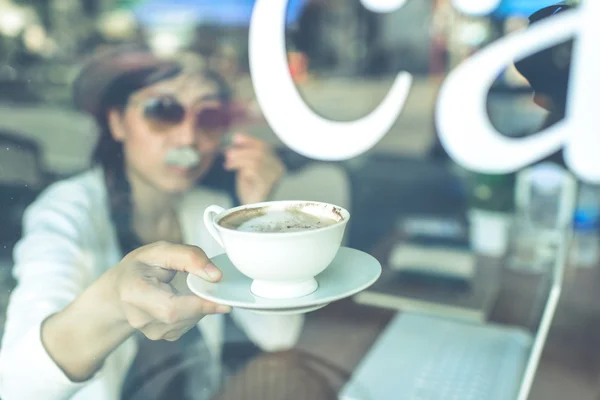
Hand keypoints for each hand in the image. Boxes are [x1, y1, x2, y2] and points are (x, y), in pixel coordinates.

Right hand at [110, 241, 229, 341]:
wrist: (119, 290)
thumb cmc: (140, 267)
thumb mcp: (160, 251)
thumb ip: (189, 257)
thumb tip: (216, 276)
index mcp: (134, 293)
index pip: (171, 308)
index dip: (200, 306)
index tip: (224, 301)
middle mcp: (140, 318)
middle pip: (183, 316)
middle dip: (204, 302)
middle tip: (211, 285)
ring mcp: (151, 331)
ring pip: (190, 321)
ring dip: (200, 304)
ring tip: (188, 287)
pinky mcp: (163, 336)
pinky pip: (189, 324)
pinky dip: (195, 310)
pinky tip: (185, 298)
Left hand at [224, 133, 285, 204]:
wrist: (251, 211)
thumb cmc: (250, 189)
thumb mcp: (246, 167)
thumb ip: (244, 154)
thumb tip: (237, 138)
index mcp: (275, 162)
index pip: (265, 147)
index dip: (250, 141)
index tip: (236, 138)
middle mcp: (278, 169)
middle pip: (260, 152)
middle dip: (241, 151)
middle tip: (228, 154)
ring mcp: (274, 178)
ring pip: (256, 160)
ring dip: (239, 159)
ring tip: (228, 163)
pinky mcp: (267, 186)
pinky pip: (254, 171)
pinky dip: (242, 169)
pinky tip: (234, 171)